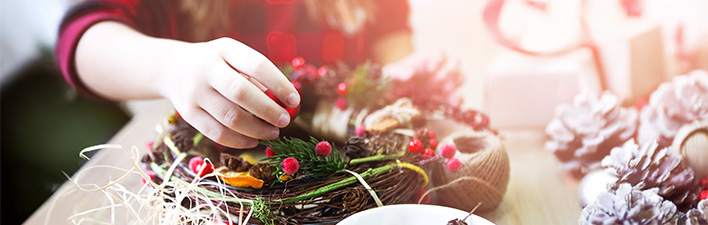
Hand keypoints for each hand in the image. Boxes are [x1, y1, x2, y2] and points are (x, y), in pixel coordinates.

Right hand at [158, 37, 299, 148]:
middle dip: (268, 110)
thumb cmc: (218, 65)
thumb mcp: (234, 58)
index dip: (279, 84)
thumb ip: (257, 76)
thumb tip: (287, 103)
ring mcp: (194, 92)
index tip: (294, 100)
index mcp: (225, 50)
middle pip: (241, 93)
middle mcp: (207, 69)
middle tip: (285, 121)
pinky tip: (254, 140)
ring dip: (256, 129)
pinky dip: (239, 141)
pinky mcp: (187, 113)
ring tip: (273, 132)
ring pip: (230, 117)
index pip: (257, 65)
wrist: (173, 68)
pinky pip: (216, 133)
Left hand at [382, 51, 463, 107]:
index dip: (439, 58)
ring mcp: (443, 83)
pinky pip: (457, 98)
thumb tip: (409, 73)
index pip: (439, 52)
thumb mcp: (389, 74)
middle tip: (439, 81)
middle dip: (450, 70)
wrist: (391, 96)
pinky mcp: (445, 99)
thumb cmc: (391, 80)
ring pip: (460, 76)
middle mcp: (438, 69)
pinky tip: (454, 106)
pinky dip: (458, 101)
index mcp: (426, 59)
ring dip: (456, 83)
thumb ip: (397, 72)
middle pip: (455, 62)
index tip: (430, 69)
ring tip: (445, 91)